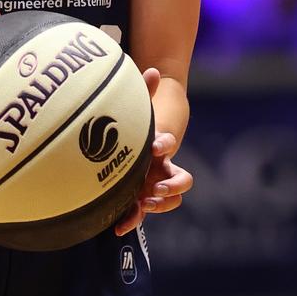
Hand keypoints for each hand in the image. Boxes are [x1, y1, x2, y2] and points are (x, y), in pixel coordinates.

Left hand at [114, 68, 193, 236]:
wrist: (115, 147)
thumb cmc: (127, 127)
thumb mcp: (133, 111)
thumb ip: (142, 91)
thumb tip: (152, 69)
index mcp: (159, 147)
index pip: (168, 144)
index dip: (165, 143)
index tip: (155, 145)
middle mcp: (160, 169)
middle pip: (180, 181)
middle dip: (172, 185)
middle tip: (155, 187)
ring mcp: (150, 187)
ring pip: (167, 201)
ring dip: (160, 205)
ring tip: (144, 205)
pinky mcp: (136, 201)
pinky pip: (139, 214)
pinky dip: (131, 220)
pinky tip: (117, 226)